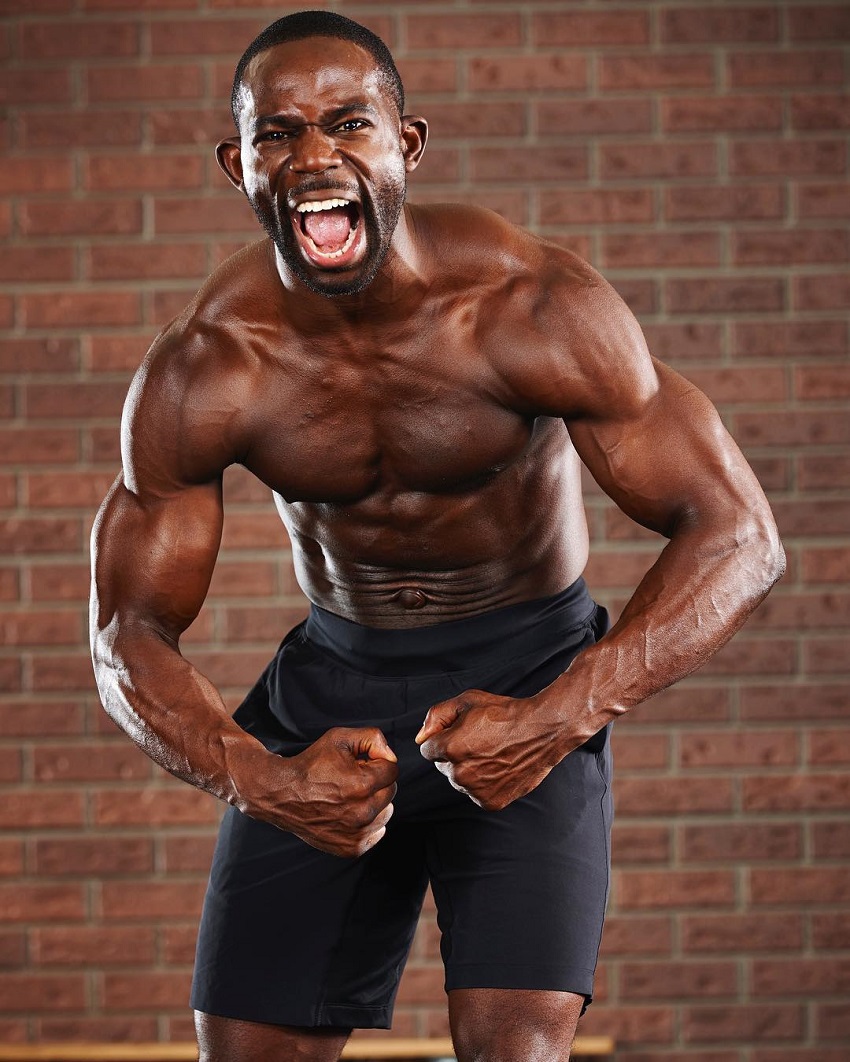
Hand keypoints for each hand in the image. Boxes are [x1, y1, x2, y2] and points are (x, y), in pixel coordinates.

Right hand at [251, 727, 397, 857]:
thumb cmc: (311, 765)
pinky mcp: (351, 848)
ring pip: (386, 813)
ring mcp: (357, 833)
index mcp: (362, 784)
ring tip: (349, 796)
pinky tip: (348, 813)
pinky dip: (367, 823)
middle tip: (353, 779)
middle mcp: (362, 812)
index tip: (362, 764)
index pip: (392, 770)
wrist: (283, 794)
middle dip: (376, 782)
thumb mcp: (339, 738)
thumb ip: (372, 738)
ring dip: (374, 803)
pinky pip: (376, 833)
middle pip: (391, 791)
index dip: (377, 762)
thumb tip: (390, 756)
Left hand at [416, 689, 566, 810]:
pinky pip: (475, 794)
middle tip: (479, 741)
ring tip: (491, 753)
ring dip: (468, 770)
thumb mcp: (466, 701)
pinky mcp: (491, 802)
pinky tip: (498, 767)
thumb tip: (420, 737)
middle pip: (442, 766)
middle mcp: (460, 773)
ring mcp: (476, 790)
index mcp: (451, 747)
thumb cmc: (504, 713)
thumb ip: (436, 716)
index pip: (427, 750)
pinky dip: (484, 783)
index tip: (460, 733)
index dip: (443, 738)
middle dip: (454, 754)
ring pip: (459, 781)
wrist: (541, 730)